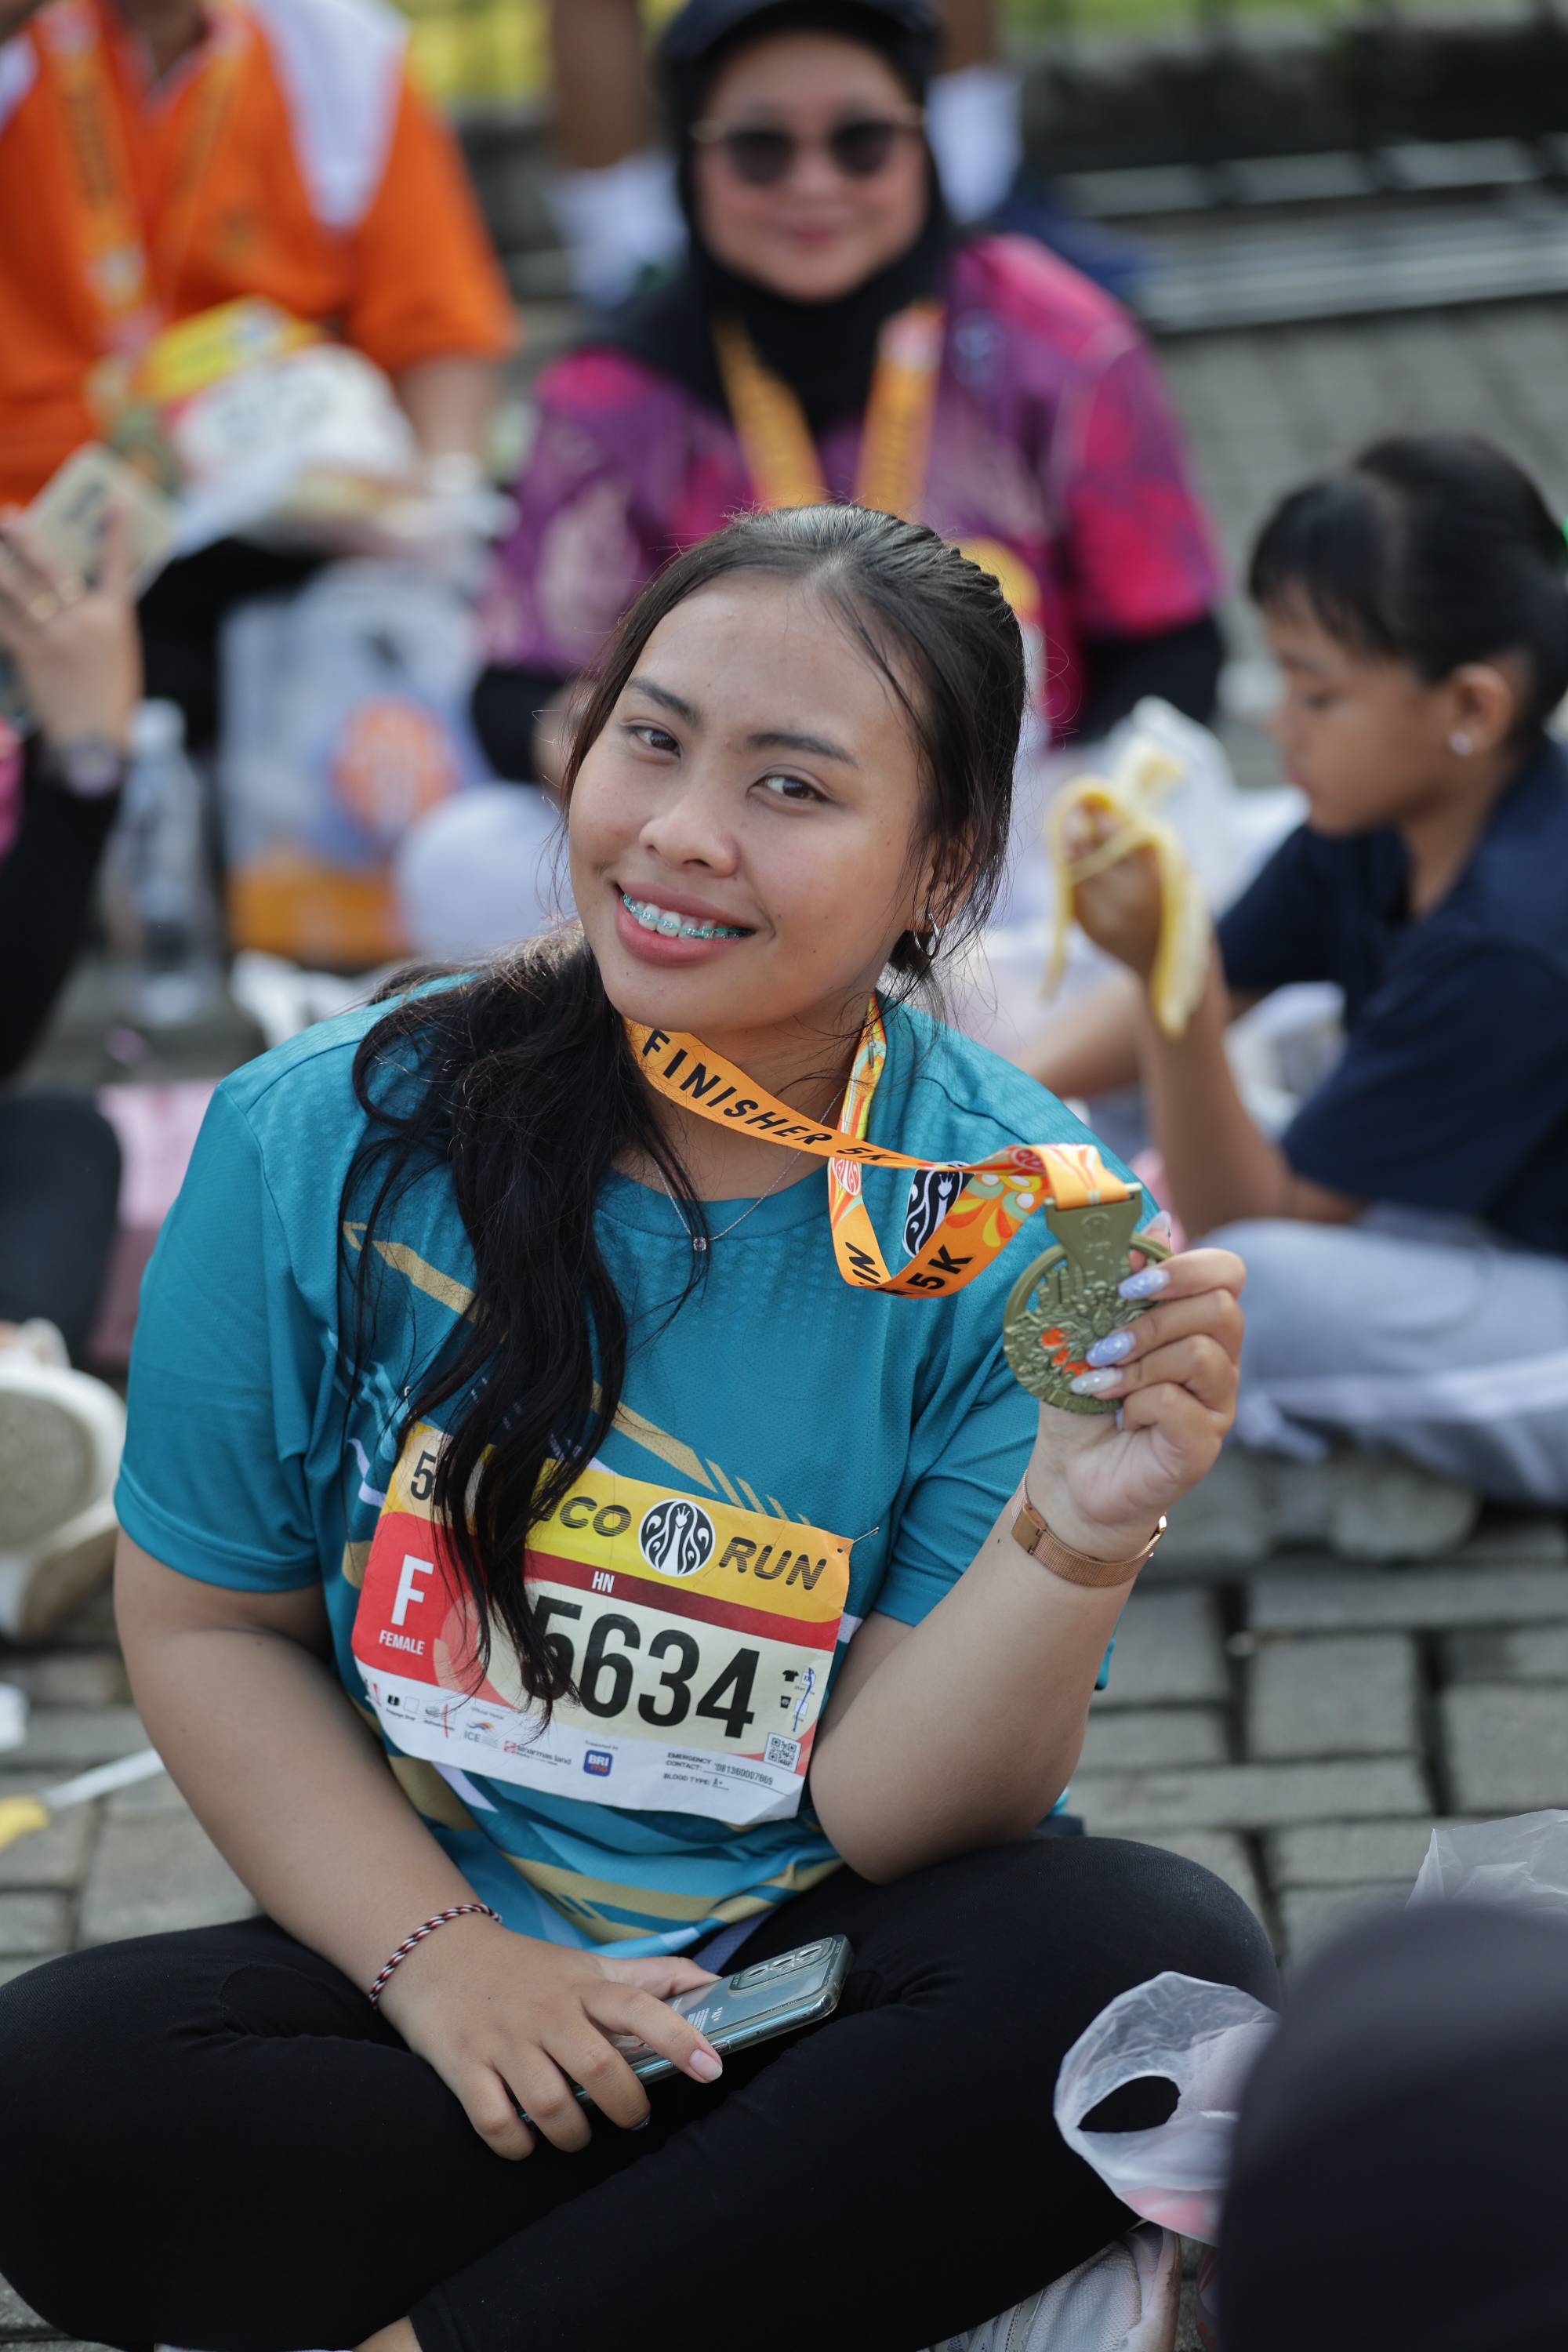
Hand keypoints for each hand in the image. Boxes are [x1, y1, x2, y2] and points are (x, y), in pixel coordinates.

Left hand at [0, 503, 140, 753]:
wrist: (96, 744)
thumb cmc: (109, 697)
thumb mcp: (116, 652)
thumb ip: (95, 617)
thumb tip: (61, 587)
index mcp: (115, 619)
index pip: (118, 565)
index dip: (116, 530)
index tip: (115, 498)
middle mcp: (84, 622)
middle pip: (49, 568)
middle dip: (25, 538)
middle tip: (8, 517)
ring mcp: (54, 638)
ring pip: (15, 590)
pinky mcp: (29, 656)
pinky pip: (1, 620)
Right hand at [375, 1913, 723, 2157]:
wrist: (439, 1954)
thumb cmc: (529, 1970)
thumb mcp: (588, 1965)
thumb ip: (649, 1976)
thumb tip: (713, 1983)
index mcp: (582, 1986)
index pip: (638, 2007)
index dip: (679, 2037)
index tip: (710, 2069)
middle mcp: (546, 2013)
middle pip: (598, 2068)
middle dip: (625, 2106)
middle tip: (633, 2118)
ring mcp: (503, 2041)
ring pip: (550, 2105)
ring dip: (573, 2135)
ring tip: (580, 2134)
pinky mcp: (464, 2067)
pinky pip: (496, 2123)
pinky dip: (517, 2146)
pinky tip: (528, 2142)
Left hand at [1027, 1246, 1245, 1557]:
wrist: (1070, 1473)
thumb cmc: (1082, 1397)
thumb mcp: (1085, 1330)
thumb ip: (1114, 1279)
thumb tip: (1156, 1220)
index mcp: (1194, 1321)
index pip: (1227, 1272)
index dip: (1187, 1268)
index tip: (1129, 1285)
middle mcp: (1220, 1357)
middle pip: (1222, 1308)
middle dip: (1155, 1319)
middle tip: (1105, 1340)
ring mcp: (1218, 1401)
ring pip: (1204, 1355)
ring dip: (1140, 1363)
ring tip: (1100, 1382)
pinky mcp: (1205, 1441)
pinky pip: (1183, 1404)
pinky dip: (1140, 1403)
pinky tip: (1120, 1416)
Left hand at [1062, 800, 1164, 983]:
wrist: (1169, 965)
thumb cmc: (1181, 912)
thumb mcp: (1182, 876)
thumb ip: (1155, 848)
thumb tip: (1123, 812)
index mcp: (1155, 879)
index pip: (1118, 837)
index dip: (1102, 818)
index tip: (1096, 802)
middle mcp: (1127, 897)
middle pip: (1091, 852)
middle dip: (1084, 830)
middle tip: (1082, 814)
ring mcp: (1106, 916)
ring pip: (1076, 871)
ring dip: (1074, 851)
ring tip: (1078, 838)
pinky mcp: (1091, 929)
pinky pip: (1074, 893)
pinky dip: (1075, 875)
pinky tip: (1080, 866)